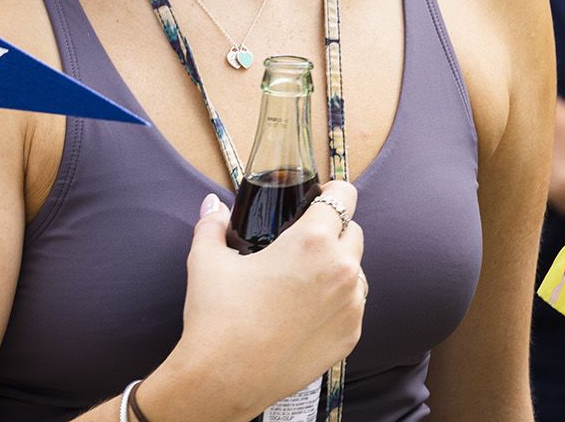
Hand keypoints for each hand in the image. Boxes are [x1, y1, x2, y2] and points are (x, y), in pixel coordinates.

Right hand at [150, 184, 364, 419]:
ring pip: (357, 271)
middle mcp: (342, 271)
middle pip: (355, 232)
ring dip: (338, 266)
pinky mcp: (351, 336)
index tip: (323, 192)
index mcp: (311, 243)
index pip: (344, 198)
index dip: (334, 190)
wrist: (226, 375)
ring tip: (302, 277)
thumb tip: (212, 205)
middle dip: (333, 229)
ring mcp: (352, 307)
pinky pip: (353, 306)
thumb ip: (212, 224)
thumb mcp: (206, 259)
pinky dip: (336, 300)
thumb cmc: (218, 315)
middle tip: (302, 237)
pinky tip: (304, 309)